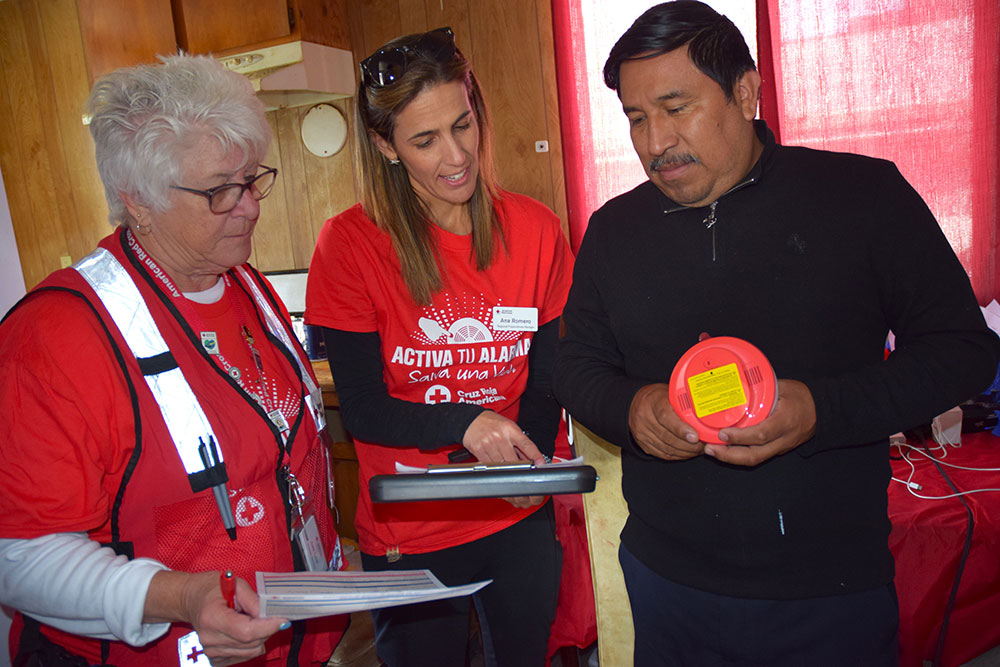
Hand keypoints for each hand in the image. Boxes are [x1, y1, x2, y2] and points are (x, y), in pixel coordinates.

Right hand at [146, 571, 288, 665]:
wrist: (191, 600)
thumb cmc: (211, 589)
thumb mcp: (235, 584)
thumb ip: (253, 600)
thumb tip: (272, 613)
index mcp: (212, 618)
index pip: (246, 632)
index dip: (268, 627)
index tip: (283, 618)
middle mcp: (210, 639)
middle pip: (251, 643)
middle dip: (267, 628)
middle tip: (269, 614)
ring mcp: (211, 652)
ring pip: (251, 651)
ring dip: (260, 636)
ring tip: (251, 619)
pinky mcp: (216, 659)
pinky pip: (245, 656)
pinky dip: (251, 644)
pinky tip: (244, 629)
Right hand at [462, 411, 545, 464]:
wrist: (470, 420)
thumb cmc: (491, 423)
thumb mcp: (509, 427)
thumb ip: (518, 442)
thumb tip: (530, 458)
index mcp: (510, 430)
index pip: (526, 444)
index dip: (535, 455)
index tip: (541, 463)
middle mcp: (500, 436)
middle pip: (514, 459)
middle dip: (518, 466)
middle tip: (520, 469)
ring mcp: (489, 444)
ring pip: (502, 464)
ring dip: (505, 467)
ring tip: (504, 462)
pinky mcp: (479, 450)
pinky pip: (490, 465)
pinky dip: (494, 467)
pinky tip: (494, 462)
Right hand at [628, 383, 703, 460]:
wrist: (635, 404)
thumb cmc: (656, 398)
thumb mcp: (668, 393)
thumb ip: (682, 403)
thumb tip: (703, 413)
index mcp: (653, 402)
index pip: (666, 417)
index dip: (681, 429)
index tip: (695, 436)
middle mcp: (645, 418)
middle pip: (668, 436)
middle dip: (689, 444)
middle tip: (703, 444)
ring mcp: (642, 433)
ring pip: (667, 448)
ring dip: (686, 451)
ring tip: (699, 449)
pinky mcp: (643, 444)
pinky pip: (663, 454)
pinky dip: (678, 455)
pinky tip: (688, 452)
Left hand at [707, 379, 815, 466]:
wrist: (821, 412)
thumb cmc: (802, 397)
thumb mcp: (784, 387)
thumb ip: (763, 387)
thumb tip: (737, 379)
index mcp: (785, 421)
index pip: (761, 433)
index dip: (740, 436)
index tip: (722, 433)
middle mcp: (782, 438)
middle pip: (754, 455)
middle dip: (729, 455)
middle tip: (709, 448)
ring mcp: (779, 447)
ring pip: (754, 459)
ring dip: (730, 458)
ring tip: (711, 451)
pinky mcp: (776, 450)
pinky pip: (757, 456)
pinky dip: (738, 455)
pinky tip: (724, 450)